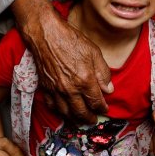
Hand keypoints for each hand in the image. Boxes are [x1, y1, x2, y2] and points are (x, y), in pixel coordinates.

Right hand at [11, 0, 111, 123]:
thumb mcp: (94, 52)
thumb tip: (109, 89)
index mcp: (85, 81)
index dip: (102, 108)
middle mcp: (70, 89)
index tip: (104, 110)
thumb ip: (103, 73)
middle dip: (89, 119)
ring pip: (66, 113)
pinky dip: (59, 112)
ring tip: (80, 120)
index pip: (96, 102)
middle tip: (93, 121)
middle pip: (81, 112)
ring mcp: (56, 90)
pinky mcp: (45, 87)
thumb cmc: (70, 40)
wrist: (46, 34)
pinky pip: (52, 106)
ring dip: (75, 119)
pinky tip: (64, 111)